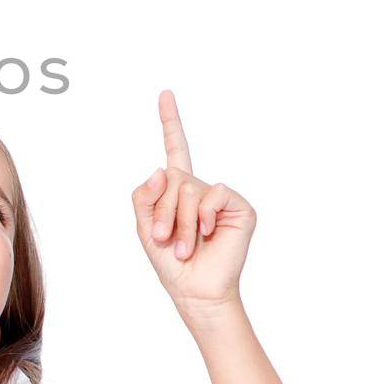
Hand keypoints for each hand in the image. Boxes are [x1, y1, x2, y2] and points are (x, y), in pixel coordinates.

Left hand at [130, 89, 254, 309]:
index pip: (175, 148)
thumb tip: (162, 170)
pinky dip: (204, 215)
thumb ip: (144, 195)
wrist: (194, 289)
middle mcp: (200, 188)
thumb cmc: (170, 261)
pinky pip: (215, 194)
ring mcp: (220, 197)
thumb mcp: (145, 226)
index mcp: (177, 190)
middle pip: (172, 179)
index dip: (170, 121)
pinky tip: (207, 232)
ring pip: (189, 189)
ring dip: (180, 222)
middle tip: (164, 240)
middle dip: (163, 212)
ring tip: (185, 246)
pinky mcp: (239, 207)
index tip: (165, 94)